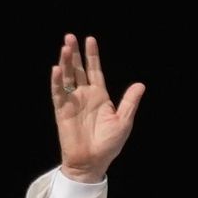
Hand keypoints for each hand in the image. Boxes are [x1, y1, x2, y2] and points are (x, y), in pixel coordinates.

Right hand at [51, 33, 145, 182]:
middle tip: (70, 36)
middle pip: (78, 70)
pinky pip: (58, 93)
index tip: (90, 39)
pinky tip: (57, 69)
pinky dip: (57, 81)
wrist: (93, 161)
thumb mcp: (123, 121)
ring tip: (65, 46)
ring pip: (67, 77)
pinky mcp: (62, 111)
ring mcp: (72, 102)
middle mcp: (85, 96)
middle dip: (75, 54)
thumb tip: (141, 85)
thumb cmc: (109, 144)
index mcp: (100, 96)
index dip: (92, 56)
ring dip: (65, 62)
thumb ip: (130, 102)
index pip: (94, 71)